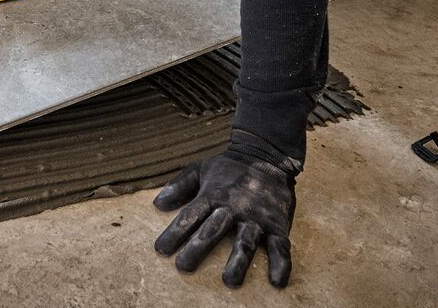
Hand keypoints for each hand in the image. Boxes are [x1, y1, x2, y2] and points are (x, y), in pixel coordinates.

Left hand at [153, 150, 296, 287]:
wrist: (267, 154)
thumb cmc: (229, 166)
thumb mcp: (200, 169)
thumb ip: (179, 186)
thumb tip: (157, 204)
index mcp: (213, 195)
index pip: (191, 216)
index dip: (175, 232)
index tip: (161, 249)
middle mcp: (234, 207)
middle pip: (213, 230)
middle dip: (198, 248)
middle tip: (184, 266)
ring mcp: (257, 217)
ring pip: (246, 241)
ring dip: (237, 261)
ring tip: (229, 280)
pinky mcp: (277, 225)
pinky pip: (280, 247)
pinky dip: (280, 264)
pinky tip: (276, 282)